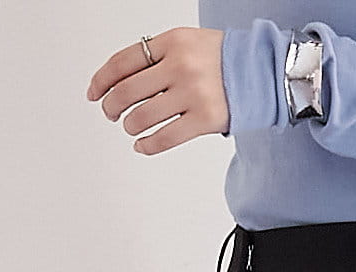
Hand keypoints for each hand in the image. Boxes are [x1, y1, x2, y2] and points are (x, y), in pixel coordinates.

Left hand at [86, 28, 228, 152]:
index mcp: (172, 42)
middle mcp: (180, 66)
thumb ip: (156, 56)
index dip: (101, 80)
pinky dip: (146, 145)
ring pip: (141, 117)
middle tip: (110, 112)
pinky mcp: (204, 120)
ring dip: (129, 126)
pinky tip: (141, 144)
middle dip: (111, 106)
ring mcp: (192, 94)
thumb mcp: (186, 43)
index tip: (94, 92)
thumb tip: (119, 81)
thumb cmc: (221, 60)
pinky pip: (164, 138)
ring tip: (131, 126)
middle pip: (126, 92)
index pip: (123, 62)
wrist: (262, 70)